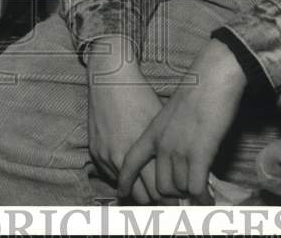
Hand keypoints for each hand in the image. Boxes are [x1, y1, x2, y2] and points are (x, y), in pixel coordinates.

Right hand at [85, 36, 173, 203]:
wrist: (110, 77)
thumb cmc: (140, 95)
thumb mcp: (159, 123)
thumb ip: (169, 149)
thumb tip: (185, 171)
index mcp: (144, 150)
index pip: (160, 191)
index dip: (172, 199)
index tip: (181, 202)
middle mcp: (122, 157)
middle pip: (143, 196)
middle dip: (158, 201)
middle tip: (170, 202)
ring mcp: (107, 156)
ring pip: (127, 190)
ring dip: (140, 191)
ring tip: (152, 189)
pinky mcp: (96, 152)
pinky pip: (111, 176)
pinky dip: (124, 178)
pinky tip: (134, 173)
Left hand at [118, 39, 247, 202]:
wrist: (211, 78)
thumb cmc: (196, 91)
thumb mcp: (170, 113)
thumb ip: (167, 133)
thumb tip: (173, 152)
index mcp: (151, 132)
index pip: (130, 162)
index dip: (125, 180)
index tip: (122, 193)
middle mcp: (161, 144)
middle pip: (159, 185)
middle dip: (172, 195)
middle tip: (183, 196)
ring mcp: (179, 150)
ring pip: (178, 188)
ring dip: (189, 195)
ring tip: (199, 197)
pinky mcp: (199, 154)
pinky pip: (196, 188)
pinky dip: (202, 198)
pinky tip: (208, 200)